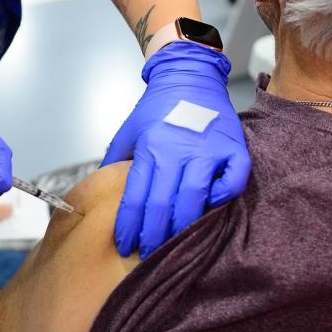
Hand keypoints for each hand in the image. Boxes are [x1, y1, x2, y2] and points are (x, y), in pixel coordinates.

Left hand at [103, 42, 251, 257]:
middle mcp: (179, 150)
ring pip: (195, 199)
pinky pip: (234, 180)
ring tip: (175, 245)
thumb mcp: (129, 131)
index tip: (126, 246)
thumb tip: (97, 192)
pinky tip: (212, 208)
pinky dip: (224, 197)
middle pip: (163, 204)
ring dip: (183, 227)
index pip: (136, 197)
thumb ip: (115, 161)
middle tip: (149, 255)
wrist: (189, 76)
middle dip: (154, 236)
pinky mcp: (234, 148)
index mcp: (150, 147)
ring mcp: (209, 149)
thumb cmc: (157, 108)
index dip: (130, 226)